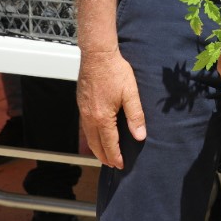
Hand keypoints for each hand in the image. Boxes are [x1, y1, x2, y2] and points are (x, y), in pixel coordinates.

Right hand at [77, 47, 143, 168]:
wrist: (97, 55)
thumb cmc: (115, 71)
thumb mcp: (131, 93)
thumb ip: (136, 116)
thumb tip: (140, 136)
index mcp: (102, 118)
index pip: (109, 144)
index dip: (115, 156)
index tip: (121, 165)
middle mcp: (89, 118)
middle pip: (96, 145)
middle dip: (105, 157)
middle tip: (113, 165)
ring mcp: (83, 111)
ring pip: (88, 137)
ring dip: (97, 149)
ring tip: (105, 155)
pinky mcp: (81, 104)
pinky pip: (85, 128)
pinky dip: (91, 137)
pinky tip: (97, 136)